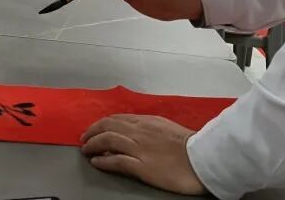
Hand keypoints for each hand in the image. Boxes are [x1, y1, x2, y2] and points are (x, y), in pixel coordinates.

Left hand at [81, 115, 205, 195]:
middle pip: (109, 126)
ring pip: (108, 140)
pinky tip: (96, 162)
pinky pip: (116, 160)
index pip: (119, 118)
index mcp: (147, 121)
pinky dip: (103, 160)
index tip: (96, 128)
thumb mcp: (167, 128)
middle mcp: (140, 131)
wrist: (200, 159)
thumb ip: (151, 127)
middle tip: (84, 138)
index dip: (104, 123)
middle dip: (93, 131)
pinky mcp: (141, 166)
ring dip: (93, 144)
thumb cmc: (189, 145)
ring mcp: (139, 148)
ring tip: (85, 149)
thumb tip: (138, 129)